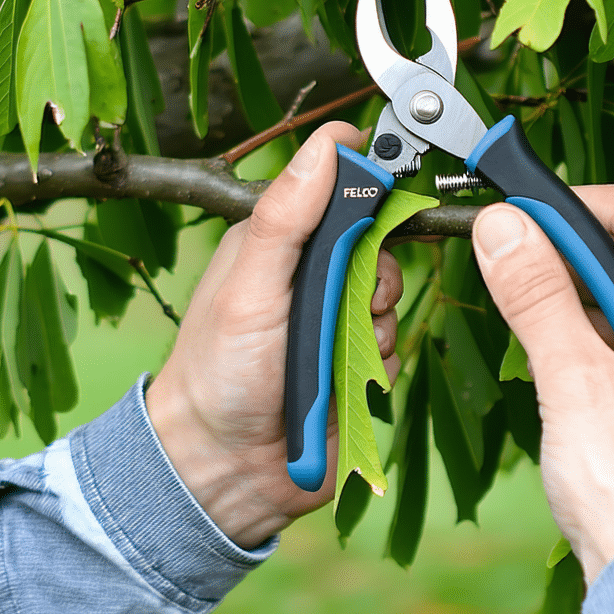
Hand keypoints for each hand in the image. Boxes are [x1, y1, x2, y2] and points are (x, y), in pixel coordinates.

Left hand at [145, 123, 403, 548]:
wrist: (224, 470)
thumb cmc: (218, 374)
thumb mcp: (249, 285)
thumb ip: (286, 217)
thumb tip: (328, 144)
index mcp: (276, 242)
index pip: (339, 191)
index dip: (368, 193)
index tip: (384, 200)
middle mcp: (307, 277)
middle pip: (378, 247)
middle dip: (376, 277)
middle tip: (352, 303)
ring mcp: (331, 322)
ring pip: (392, 302)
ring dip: (375, 328)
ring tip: (335, 355)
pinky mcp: (353, 366)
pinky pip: (395, 351)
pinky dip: (380, 366)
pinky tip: (346, 382)